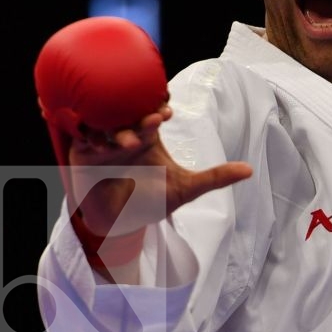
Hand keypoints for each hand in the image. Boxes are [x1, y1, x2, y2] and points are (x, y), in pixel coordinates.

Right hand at [67, 104, 252, 241]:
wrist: (120, 223)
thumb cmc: (151, 201)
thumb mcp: (185, 189)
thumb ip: (215, 178)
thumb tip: (249, 170)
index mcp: (148, 134)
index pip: (152, 111)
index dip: (158, 108)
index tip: (167, 113)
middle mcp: (125, 132)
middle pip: (128, 115)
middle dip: (137, 119)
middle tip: (150, 125)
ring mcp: (102, 141)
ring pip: (105, 125)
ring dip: (113, 130)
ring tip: (126, 142)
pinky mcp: (82, 152)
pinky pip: (81, 137)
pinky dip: (87, 136)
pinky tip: (95, 142)